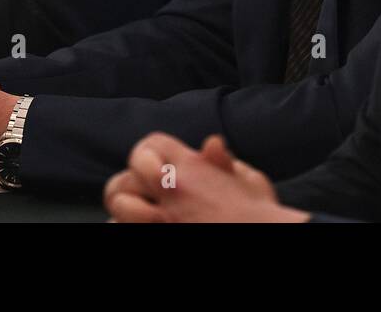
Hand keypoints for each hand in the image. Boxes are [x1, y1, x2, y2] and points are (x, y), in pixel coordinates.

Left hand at [105, 133, 306, 222]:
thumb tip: (211, 144)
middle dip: (129, 183)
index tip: (158, 164)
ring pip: (119, 207)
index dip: (149, 151)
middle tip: (144, 192)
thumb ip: (224, 162)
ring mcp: (163, 219)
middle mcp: (171, 191)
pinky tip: (145, 226)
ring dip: (126, 209)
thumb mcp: (249, 180)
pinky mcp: (158, 235)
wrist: (261, 233)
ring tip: (141, 212)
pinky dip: (129, 226)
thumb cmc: (258, 213)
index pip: (150, 145)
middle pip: (124, 178)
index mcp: (191, 167)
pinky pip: (125, 229)